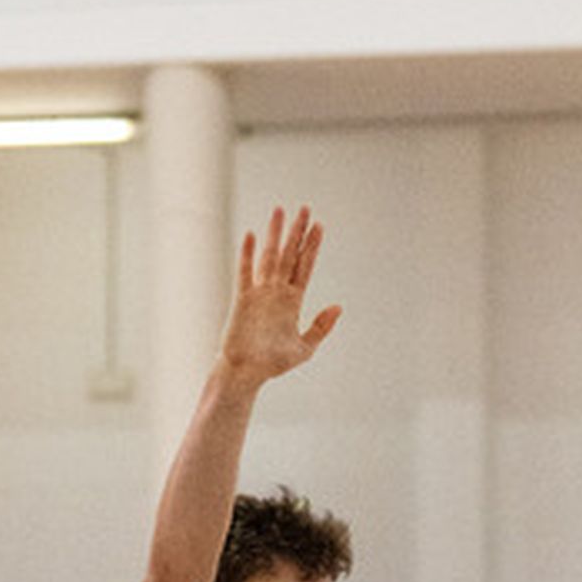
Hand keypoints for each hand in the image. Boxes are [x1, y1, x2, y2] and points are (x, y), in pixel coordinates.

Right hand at [220, 206, 340, 387]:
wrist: (247, 373)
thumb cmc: (273, 363)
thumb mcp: (304, 347)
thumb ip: (321, 327)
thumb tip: (339, 306)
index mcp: (292, 301)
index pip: (304, 267)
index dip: (311, 247)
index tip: (319, 226)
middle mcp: (277, 292)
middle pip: (289, 255)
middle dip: (297, 232)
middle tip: (305, 209)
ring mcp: (260, 293)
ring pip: (269, 257)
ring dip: (274, 234)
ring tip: (280, 210)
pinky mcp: (243, 299)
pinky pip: (245, 272)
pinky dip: (248, 255)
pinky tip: (252, 235)